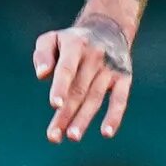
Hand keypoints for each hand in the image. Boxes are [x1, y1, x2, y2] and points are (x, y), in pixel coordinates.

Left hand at [33, 18, 133, 142]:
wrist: (109, 28)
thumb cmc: (73, 40)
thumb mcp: (53, 38)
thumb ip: (42, 54)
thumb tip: (41, 75)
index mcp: (75, 45)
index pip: (67, 68)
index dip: (61, 87)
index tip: (54, 105)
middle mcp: (95, 56)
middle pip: (79, 90)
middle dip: (66, 114)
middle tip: (53, 136)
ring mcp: (110, 68)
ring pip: (95, 97)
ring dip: (84, 119)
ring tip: (72, 137)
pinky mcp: (124, 77)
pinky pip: (120, 99)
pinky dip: (115, 116)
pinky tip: (107, 133)